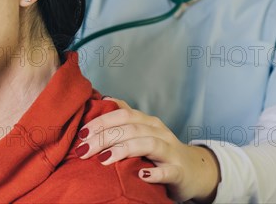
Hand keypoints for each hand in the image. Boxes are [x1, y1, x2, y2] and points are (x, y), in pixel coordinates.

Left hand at [75, 98, 220, 202]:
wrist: (194, 171)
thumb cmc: (161, 152)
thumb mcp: (143, 131)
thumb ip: (125, 117)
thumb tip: (104, 100)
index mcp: (147, 122)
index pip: (122, 115)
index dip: (100, 122)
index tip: (81, 133)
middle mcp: (159, 132)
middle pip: (130, 128)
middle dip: (104, 137)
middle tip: (84, 149)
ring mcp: (170, 151)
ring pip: (147, 144)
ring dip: (124, 149)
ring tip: (104, 159)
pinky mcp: (179, 171)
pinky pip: (168, 171)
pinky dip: (155, 173)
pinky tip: (141, 175)